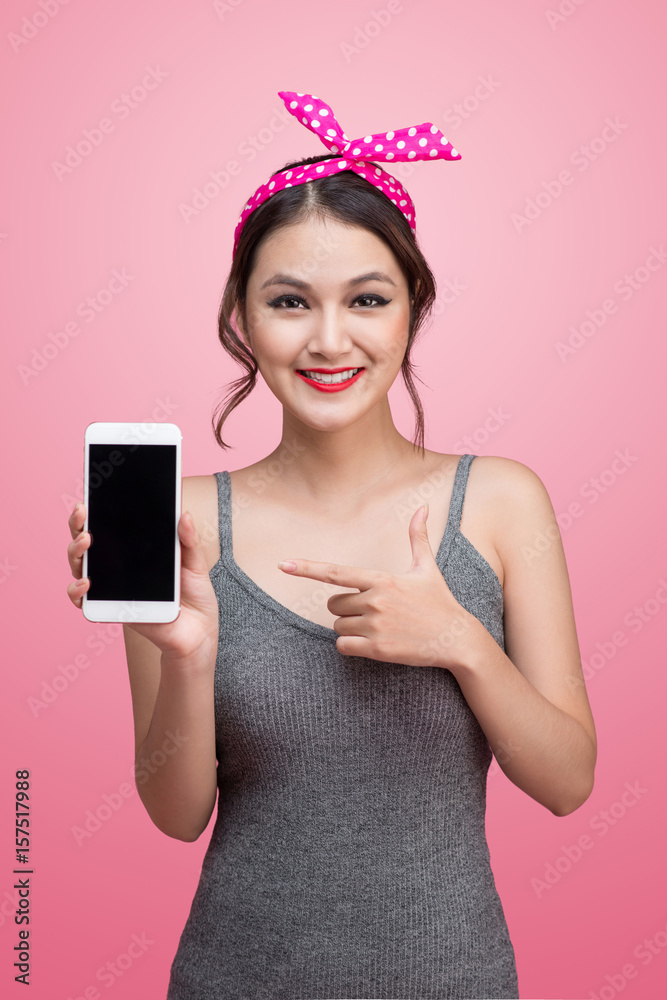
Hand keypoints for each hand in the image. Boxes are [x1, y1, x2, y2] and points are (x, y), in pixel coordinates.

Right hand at [66, 503, 219, 662]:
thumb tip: (184, 514)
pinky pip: (83, 600)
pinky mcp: (110, 608)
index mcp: (136, 550)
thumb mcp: (195, 564)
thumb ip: (188, 541)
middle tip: (83, 512)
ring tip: (86, 541)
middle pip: (87, 542)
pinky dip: (77, 590)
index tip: (91, 497)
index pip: (108, 525)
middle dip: (79, 524)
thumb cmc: (195, 596)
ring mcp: (111, 587)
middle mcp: (117, 566)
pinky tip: (87, 582)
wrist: (198, 632)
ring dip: (76, 551)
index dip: (95, 511)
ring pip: (80, 566)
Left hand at [278, 504, 482, 668]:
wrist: (457, 639)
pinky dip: (350, 646)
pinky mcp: (378, 649)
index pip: (336, 572)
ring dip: (350, 628)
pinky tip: (371, 643)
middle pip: (333, 605)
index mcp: (382, 579)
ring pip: (337, 626)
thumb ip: (417, 537)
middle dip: (345, 608)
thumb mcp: (427, 568)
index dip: (307, 568)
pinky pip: (343, 646)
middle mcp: (376, 601)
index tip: (283, 564)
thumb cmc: (440, 602)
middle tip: (372, 611)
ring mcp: (376, 626)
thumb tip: (423, 506)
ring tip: (378, 627)